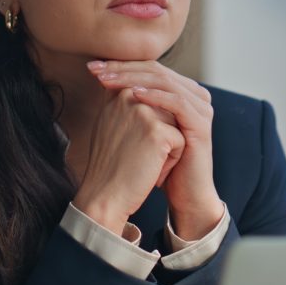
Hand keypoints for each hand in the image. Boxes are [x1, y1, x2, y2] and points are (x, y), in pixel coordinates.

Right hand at [71, 87, 184, 235]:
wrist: (105, 196)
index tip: (136, 143)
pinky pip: (180, 140)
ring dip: (169, 144)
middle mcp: (128, 95)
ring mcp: (142, 111)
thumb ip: (124, 100)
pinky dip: (171, 159)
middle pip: (168, 109)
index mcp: (118, 91)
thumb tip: (143, 88)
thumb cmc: (110, 164)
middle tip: (137, 153)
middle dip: (162, 132)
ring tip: (144, 159)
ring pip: (177, 123)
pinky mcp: (156, 130)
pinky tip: (150, 168)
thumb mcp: (110, 122)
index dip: (153, 123)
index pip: (153, 95)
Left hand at [89, 60, 222, 239]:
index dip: (120, 65)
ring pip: (164, 81)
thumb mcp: (141, 126)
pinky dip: (154, 96)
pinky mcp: (201, 123)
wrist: (182, 194)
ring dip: (133, 79)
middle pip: (156, 70)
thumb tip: (101, 76)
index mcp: (182, 91)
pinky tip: (133, 94)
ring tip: (108, 80)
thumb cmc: (158, 162)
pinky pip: (177, 102)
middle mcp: (195, 94)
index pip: (148, 68)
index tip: (91, 67)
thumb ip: (129, 101)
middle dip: (123, 68)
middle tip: (96, 70)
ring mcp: (201, 107)